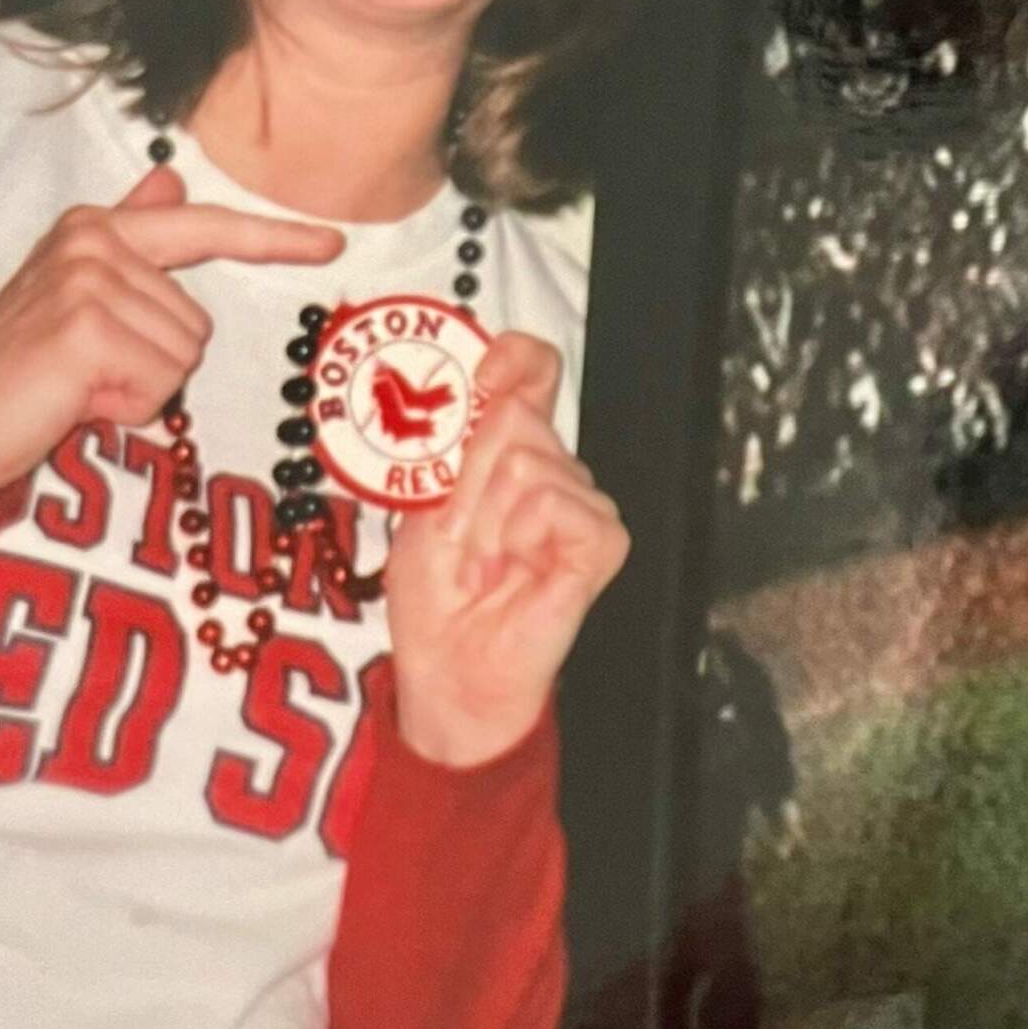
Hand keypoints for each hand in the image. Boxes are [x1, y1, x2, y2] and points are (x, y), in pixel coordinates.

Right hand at [0, 165, 344, 489]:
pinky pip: (161, 382)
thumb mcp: (82, 291)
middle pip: (199, 320)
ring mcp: (87, 282)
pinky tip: (79, 398)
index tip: (332, 242)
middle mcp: (92, 243)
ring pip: (185, 354)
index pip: (202, 226)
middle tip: (92, 370)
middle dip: (158, 362)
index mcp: (97, 228)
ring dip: (142, 386)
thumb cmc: (29, 362)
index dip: (272, 238)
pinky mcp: (86, 329)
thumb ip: (133, 236)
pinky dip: (128, 406)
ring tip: (83, 382)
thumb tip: (172, 178)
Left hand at [383, 334, 629, 767]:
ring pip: (532, 463)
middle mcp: (555, 470)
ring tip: (486, 561)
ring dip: (489, 520)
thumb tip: (482, 382)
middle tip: (461, 535)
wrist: (451, 671)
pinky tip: (520, 567)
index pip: (534, 370)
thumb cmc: (437, 598)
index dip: (514, 357)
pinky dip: (526, 536)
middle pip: (519, 417)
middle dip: (471, 478)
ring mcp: (583, 505)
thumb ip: (454, 442)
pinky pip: (561, 504)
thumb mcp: (425, 503)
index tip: (482, 375)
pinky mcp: (603, 542)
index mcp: (510, 452)